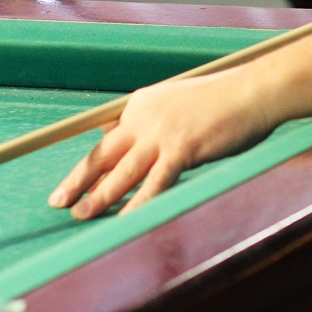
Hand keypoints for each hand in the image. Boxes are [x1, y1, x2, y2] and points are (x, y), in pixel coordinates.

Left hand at [48, 69, 279, 219]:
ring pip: (123, 172)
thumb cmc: (223, 101)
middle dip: (79, 180)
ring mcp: (162, 133)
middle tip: (58, 201)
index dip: (91, 166)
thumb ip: (154, 124)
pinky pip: (155, 183)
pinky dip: (139, 204)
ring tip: (82, 215)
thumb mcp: (180, 107)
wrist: (254, 91)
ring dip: (100, 196)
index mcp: (141, 104)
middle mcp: (144, 116)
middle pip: (103, 153)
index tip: (74, 185)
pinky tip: (126, 221)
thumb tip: (135, 144)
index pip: (108, 139)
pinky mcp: (182, 148)